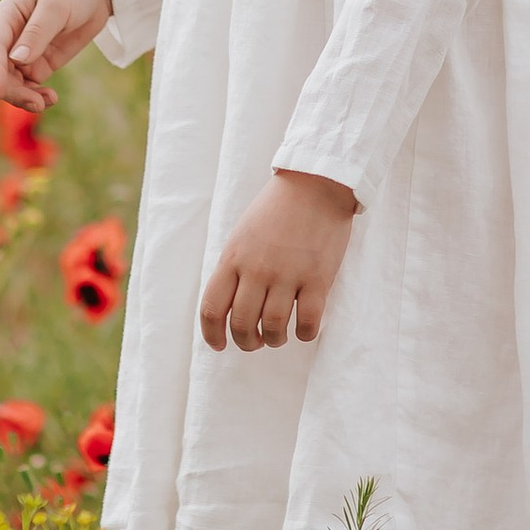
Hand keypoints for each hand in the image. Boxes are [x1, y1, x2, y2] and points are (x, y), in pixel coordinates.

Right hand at [0, 0, 112, 112]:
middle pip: (0, 71)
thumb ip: (37, 32)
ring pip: (13, 83)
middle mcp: (9, 37)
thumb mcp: (56, 5)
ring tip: (45, 103)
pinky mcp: (40, 63)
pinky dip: (37, 95)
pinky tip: (50, 98)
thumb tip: (16, 59)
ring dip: (24, 97)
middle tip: (36, 103)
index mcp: (5, 16)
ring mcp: (24, 53)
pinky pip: (30, 86)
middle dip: (12, 90)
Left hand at [198, 167, 356, 352]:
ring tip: (278, 336)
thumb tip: (228, 306)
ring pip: (273, 328)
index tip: (219, 344)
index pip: (212, 308)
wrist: (315, 184)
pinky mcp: (318, 278)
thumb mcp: (242, 234)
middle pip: (241, 324)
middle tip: (254, 342)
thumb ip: (234, 268)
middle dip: (246, 342)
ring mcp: (288, 274)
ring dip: (274, 340)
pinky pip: (307, 322)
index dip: (212, 335)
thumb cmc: (276, 209)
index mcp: (233, 258)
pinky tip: (303, 328)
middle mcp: (257, 269)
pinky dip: (303, 334)